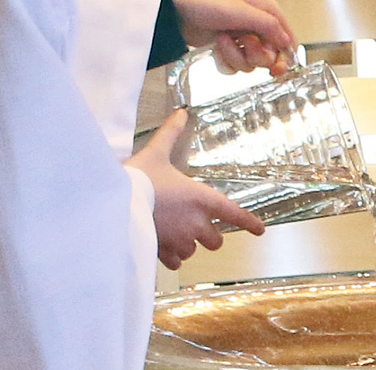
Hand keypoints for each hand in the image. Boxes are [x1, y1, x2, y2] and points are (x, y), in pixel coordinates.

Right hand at [125, 111, 265, 268]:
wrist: (116, 205)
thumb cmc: (138, 178)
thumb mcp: (156, 153)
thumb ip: (171, 134)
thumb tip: (181, 113)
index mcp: (201, 198)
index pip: (235, 214)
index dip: (250, 223)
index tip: (260, 230)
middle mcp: (196, 222)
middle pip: (216, 240)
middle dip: (209, 235)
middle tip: (197, 226)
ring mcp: (181, 240)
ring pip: (194, 251)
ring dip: (188, 245)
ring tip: (174, 232)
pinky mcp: (163, 252)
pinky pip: (175, 262)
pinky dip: (172, 257)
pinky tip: (163, 246)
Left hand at [166, 0, 296, 74]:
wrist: (175, 7)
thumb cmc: (207, 1)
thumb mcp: (241, 11)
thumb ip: (268, 27)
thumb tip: (288, 43)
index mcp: (267, 11)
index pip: (287, 39)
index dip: (284, 57)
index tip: (276, 70)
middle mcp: (257, 25)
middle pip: (269, 56)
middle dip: (254, 55)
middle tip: (244, 44)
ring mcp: (241, 38)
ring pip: (250, 63)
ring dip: (235, 56)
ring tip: (221, 40)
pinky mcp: (226, 48)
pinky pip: (234, 66)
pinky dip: (224, 60)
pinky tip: (215, 47)